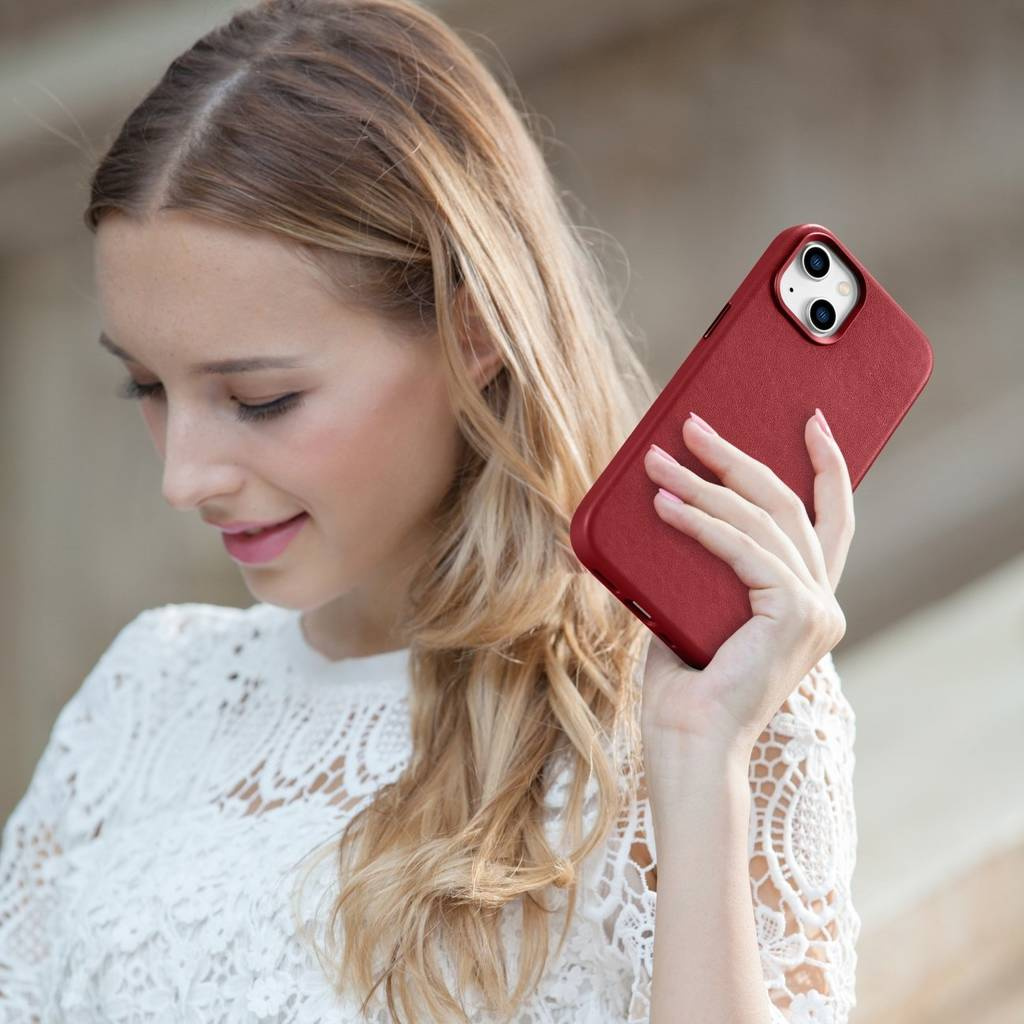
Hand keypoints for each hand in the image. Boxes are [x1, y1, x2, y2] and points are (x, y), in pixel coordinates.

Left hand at [639, 410, 853, 775]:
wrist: (687, 742)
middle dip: (738, 460)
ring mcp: (816, 609)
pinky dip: (700, 524)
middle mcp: (823, 603)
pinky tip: (664, 506)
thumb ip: (702, 567)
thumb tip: (668, 506)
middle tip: (694, 428)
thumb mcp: (696, 609)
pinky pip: (743, 550)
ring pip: (760, 521)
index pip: (829, 520)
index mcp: (807, 602)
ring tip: (657, 464)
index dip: (826, 467)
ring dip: (703, 485)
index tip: (812, 422)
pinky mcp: (795, 614)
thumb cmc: (683, 685)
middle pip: (787, 506)